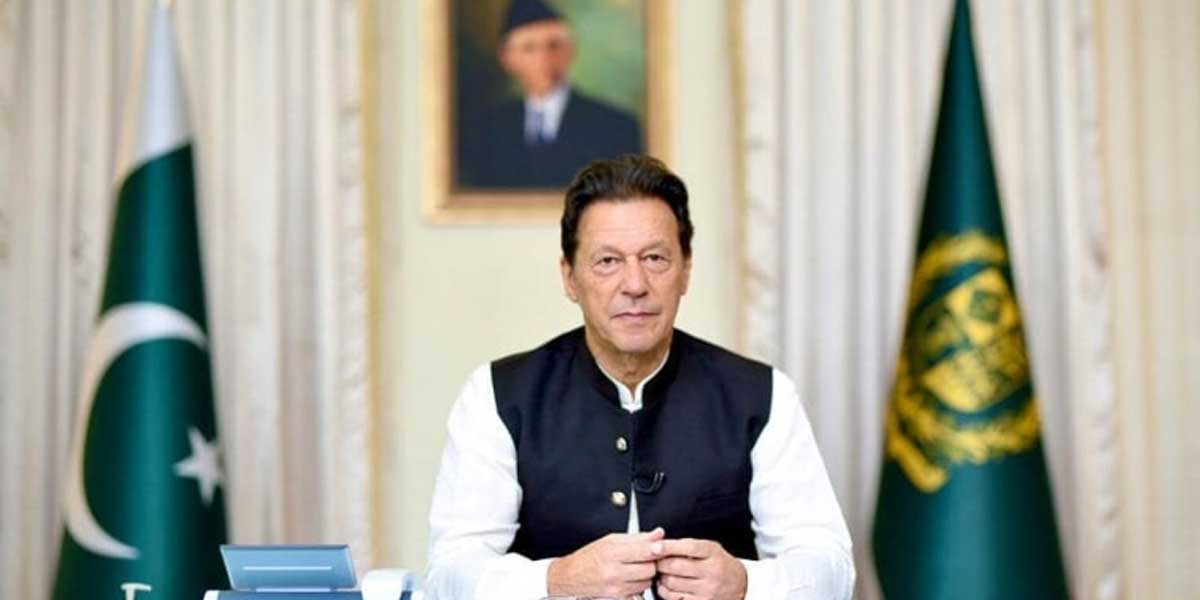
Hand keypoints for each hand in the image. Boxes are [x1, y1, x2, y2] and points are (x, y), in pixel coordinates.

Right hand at [547, 527, 665, 598]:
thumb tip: (658, 533)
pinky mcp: (617, 597)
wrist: (570, 576)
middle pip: (650, 568)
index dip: (658, 549)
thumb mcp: (611, 540)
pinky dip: (639, 585)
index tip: (662, 546)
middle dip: (650, 562)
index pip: (645, 551)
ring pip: (647, 582)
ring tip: (634, 567)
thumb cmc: (589, 556)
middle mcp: (614, 571)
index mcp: (613, 552)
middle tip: (644, 557)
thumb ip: (638, 538)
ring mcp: (616, 587)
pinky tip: (630, 578)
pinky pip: (639, 591)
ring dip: (645, 575)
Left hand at [655, 538, 746, 599]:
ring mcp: (708, 590)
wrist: (739, 584)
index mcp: (712, 553)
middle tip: (655, 561)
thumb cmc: (719, 564)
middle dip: (660, 563)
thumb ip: (686, 545)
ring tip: (663, 573)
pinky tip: (668, 586)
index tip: (654, 547)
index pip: (688, 548)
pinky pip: (675, 598)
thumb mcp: (709, 548)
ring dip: (662, 577)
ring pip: (672, 583)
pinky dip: (666, 591)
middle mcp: (712, 572)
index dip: (668, 547)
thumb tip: (660, 545)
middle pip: (676, 567)